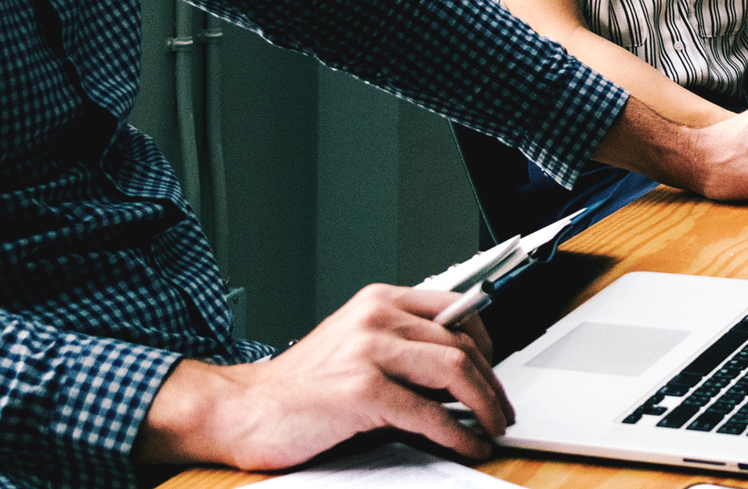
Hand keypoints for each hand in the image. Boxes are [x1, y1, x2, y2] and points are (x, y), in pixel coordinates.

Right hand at [133, 284, 509, 469]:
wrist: (245, 408)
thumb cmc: (299, 387)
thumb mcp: (352, 345)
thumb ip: (398, 346)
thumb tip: (457, 373)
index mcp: (377, 301)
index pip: (455, 308)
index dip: (487, 342)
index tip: (496, 371)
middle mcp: (376, 316)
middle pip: (462, 340)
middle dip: (492, 382)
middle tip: (502, 411)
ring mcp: (369, 350)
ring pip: (455, 368)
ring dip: (486, 404)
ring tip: (494, 428)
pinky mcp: (363, 390)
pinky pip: (430, 412)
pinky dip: (458, 433)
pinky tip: (467, 445)